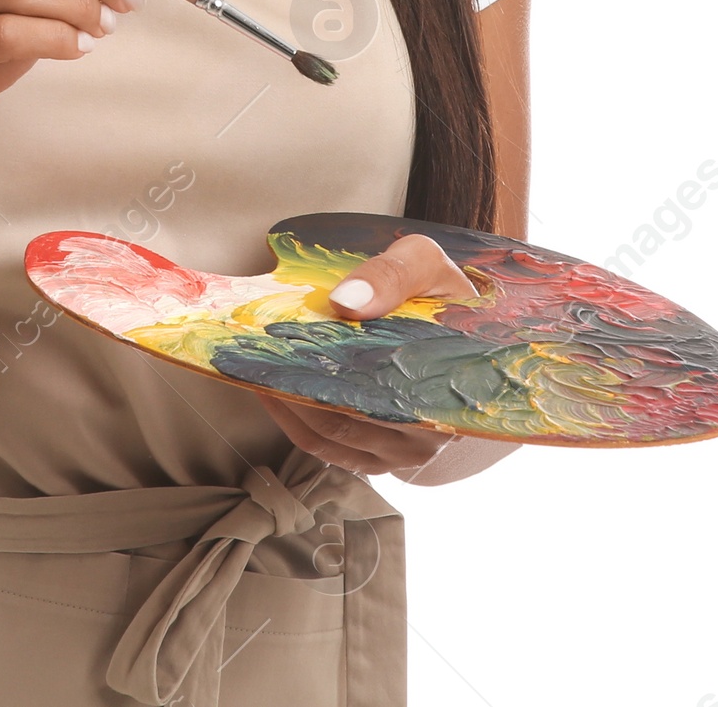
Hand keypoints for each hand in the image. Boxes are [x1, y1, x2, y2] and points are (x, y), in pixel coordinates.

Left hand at [254, 233, 479, 478]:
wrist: (462, 320)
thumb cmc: (444, 293)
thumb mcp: (426, 263)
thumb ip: (391, 275)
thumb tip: (346, 302)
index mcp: (443, 390)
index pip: (373, 391)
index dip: (322, 372)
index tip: (283, 347)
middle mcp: (426, 433)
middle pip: (343, 418)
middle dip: (294, 386)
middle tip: (257, 355)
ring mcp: (401, 450)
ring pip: (328, 436)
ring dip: (287, 403)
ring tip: (256, 367)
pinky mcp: (380, 454)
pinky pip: (327, 445)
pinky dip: (294, 419)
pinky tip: (272, 388)